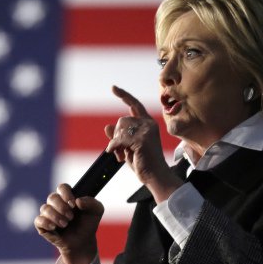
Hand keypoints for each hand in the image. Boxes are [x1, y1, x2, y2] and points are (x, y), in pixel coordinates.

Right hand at [35, 183, 102, 263]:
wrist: (83, 242)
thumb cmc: (88, 224)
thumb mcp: (96, 211)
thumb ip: (92, 203)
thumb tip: (78, 201)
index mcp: (68, 197)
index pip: (62, 187)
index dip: (66, 193)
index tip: (73, 203)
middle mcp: (56, 203)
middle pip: (52, 197)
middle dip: (62, 207)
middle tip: (71, 217)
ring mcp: (48, 214)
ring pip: (45, 208)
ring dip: (56, 216)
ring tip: (65, 224)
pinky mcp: (42, 225)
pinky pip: (38, 220)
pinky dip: (46, 222)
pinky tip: (54, 227)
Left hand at [105, 85, 182, 202]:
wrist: (155, 176)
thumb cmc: (144, 163)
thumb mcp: (128, 147)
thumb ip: (119, 136)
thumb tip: (107, 126)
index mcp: (148, 124)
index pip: (135, 105)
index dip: (124, 95)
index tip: (113, 88)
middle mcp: (149, 124)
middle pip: (122, 121)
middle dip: (116, 136)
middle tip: (120, 151)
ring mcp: (147, 130)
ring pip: (120, 129)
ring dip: (116, 144)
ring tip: (122, 155)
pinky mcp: (142, 139)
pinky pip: (120, 139)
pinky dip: (115, 147)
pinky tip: (119, 156)